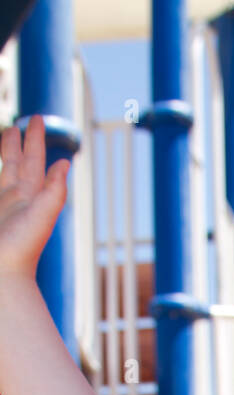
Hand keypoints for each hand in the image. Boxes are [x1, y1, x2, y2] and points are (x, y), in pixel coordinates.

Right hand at [0, 114, 70, 279]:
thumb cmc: (22, 248)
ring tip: (7, 137)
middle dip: (21, 142)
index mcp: (32, 195)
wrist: (3, 275)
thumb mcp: (42, 216)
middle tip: (22, 123)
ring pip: (5, 172)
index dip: (34, 139)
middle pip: (20, 163)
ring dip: (7, 155)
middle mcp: (19, 199)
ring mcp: (4, 206)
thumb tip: (66, 162)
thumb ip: (54, 191)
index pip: (34, 160)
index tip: (36, 118)